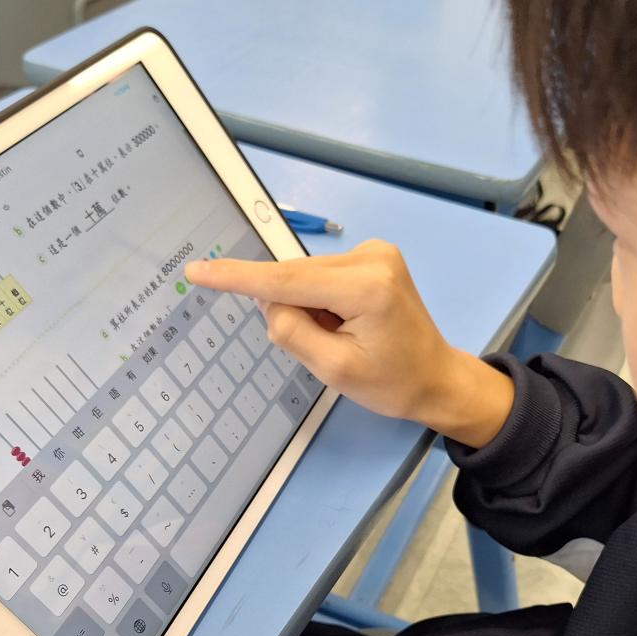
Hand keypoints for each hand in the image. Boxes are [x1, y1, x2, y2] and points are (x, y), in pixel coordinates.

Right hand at [186, 240, 513, 447]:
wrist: (437, 377)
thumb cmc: (392, 384)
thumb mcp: (334, 370)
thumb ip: (292, 332)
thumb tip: (266, 300)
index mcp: (366, 287)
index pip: (285, 281)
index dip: (237, 278)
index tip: (199, 271)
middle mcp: (371, 257)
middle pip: (295, 278)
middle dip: (292, 310)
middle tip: (326, 345)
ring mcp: (375, 251)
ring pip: (305, 277)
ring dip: (309, 307)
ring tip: (344, 336)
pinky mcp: (374, 254)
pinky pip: (321, 276)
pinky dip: (321, 300)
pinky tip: (347, 322)